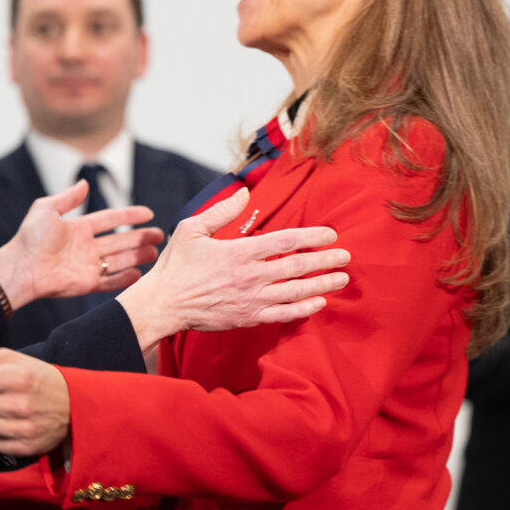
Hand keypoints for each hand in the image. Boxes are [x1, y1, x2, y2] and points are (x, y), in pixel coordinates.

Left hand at [0, 180, 165, 309]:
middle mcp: (86, 247)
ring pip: (120, 260)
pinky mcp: (87, 283)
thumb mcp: (46, 209)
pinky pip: (110, 282)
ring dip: (138, 256)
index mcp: (79, 229)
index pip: (111, 219)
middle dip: (140, 237)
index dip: (129, 215)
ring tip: (156, 253)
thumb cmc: (30, 238)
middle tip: (159, 235)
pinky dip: (125, 279)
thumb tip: (85, 183)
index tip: (148, 213)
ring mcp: (88, 266)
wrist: (23, 267)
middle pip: (120, 240)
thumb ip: (68, 197)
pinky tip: (140, 274)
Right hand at [113, 186, 351, 351]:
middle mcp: (250, 276)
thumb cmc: (176, 266)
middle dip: (326, 260)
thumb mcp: (192, 228)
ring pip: (296, 291)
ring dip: (322, 284)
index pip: (285, 240)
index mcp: (239, 251)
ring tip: (341, 278)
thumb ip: (221, 211)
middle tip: (346, 256)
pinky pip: (284, 315)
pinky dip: (304, 309)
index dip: (312, 236)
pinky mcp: (248, 318)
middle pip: (298, 266)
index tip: (331, 234)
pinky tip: (319, 303)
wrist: (164, 304)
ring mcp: (252, 299)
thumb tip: (245, 192)